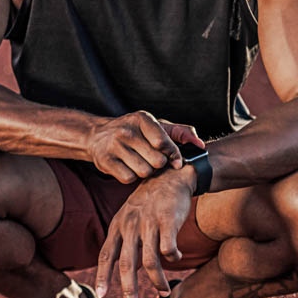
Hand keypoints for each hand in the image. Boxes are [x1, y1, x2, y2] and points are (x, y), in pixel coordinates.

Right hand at [86, 111, 203, 182]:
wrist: (97, 136)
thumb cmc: (134, 132)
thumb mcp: (156, 126)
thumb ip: (180, 133)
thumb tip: (200, 145)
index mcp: (141, 118)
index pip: (163, 142)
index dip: (173, 155)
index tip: (175, 161)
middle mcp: (126, 131)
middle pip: (156, 161)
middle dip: (158, 164)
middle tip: (152, 160)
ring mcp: (113, 146)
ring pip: (144, 171)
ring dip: (146, 171)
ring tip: (140, 163)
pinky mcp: (105, 161)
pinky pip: (129, 178)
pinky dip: (132, 176)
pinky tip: (128, 167)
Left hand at [94, 166, 196, 297]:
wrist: (169, 176)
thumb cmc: (149, 202)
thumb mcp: (128, 216)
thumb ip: (123, 240)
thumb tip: (124, 269)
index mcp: (118, 226)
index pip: (106, 255)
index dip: (103, 276)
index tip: (101, 296)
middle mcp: (130, 226)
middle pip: (126, 264)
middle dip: (128, 290)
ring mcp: (148, 223)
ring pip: (151, 262)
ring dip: (157, 281)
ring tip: (163, 292)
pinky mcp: (168, 220)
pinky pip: (169, 249)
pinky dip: (173, 258)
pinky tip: (176, 257)